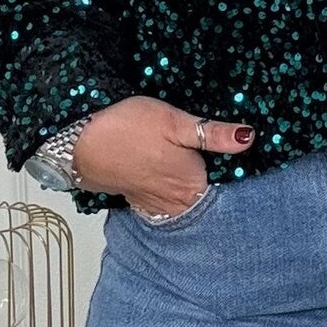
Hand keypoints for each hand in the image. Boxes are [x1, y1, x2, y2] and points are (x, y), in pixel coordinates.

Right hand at [71, 97, 255, 212]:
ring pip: (184, 203)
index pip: (225, 191)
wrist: (78, 142)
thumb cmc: (127, 128)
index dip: (234, 177)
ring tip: (196, 170)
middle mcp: (175, 202)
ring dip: (192, 191)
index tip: (242, 164)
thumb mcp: (176, 122)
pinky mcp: (137, 198)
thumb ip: (214, 135)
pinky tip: (169, 176)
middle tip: (220, 164)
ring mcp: (154, 203)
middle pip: (205, 200)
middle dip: (214, 186)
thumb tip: (249, 138)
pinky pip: (163, 202)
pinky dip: (171, 193)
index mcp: (191, 186)